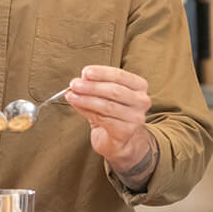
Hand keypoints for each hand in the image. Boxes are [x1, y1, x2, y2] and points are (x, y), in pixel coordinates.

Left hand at [65, 65, 154, 184]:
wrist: (118, 139)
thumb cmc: (111, 112)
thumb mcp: (103, 95)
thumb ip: (93, 86)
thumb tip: (78, 82)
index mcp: (139, 86)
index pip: (120, 76)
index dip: (101, 73)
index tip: (85, 72)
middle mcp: (141, 100)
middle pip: (114, 91)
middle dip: (91, 87)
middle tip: (74, 84)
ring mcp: (136, 117)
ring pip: (107, 106)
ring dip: (86, 99)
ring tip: (71, 95)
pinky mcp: (126, 131)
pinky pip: (103, 119)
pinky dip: (87, 111)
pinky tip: (77, 106)